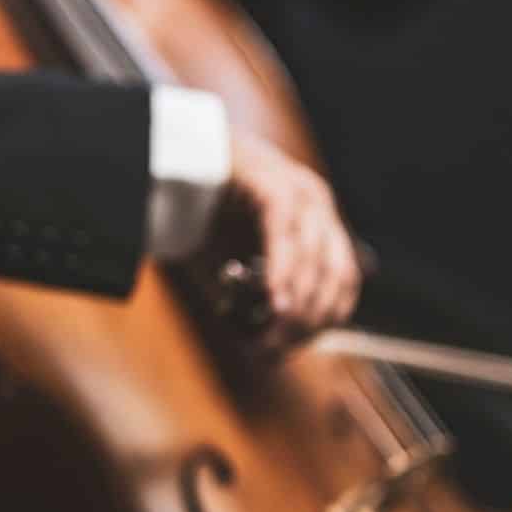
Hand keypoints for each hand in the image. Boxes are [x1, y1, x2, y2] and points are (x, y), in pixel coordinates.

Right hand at [205, 132, 361, 352]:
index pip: (344, 281)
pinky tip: (273, 301)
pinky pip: (286, 238)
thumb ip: (251, 299)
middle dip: (308, 320)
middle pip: (337, 276)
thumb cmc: (197, 212)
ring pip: (318, 261)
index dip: (323, 320)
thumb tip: (266, 355)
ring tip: (271, 334)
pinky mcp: (272, 184)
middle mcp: (317, 203)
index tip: (289, 343)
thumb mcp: (231, 263)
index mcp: (317, 219)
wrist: (168, 157)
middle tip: (274, 346)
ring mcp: (299, 190)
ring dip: (298, 305)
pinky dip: (283, 275)